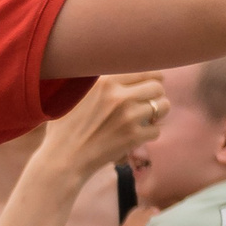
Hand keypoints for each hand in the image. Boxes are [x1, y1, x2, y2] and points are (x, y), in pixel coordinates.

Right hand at [36, 72, 165, 181]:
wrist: (62, 159)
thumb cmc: (65, 126)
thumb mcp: (75, 93)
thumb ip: (99, 80)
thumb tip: (116, 66)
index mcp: (105, 81)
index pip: (146, 71)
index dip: (152, 78)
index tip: (151, 83)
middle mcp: (119, 96)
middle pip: (158, 87)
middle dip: (156, 95)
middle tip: (149, 102)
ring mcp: (128, 117)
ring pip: (163, 106)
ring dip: (158, 112)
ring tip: (148, 117)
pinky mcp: (133, 137)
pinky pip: (156, 130)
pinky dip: (149, 133)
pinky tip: (137, 135)